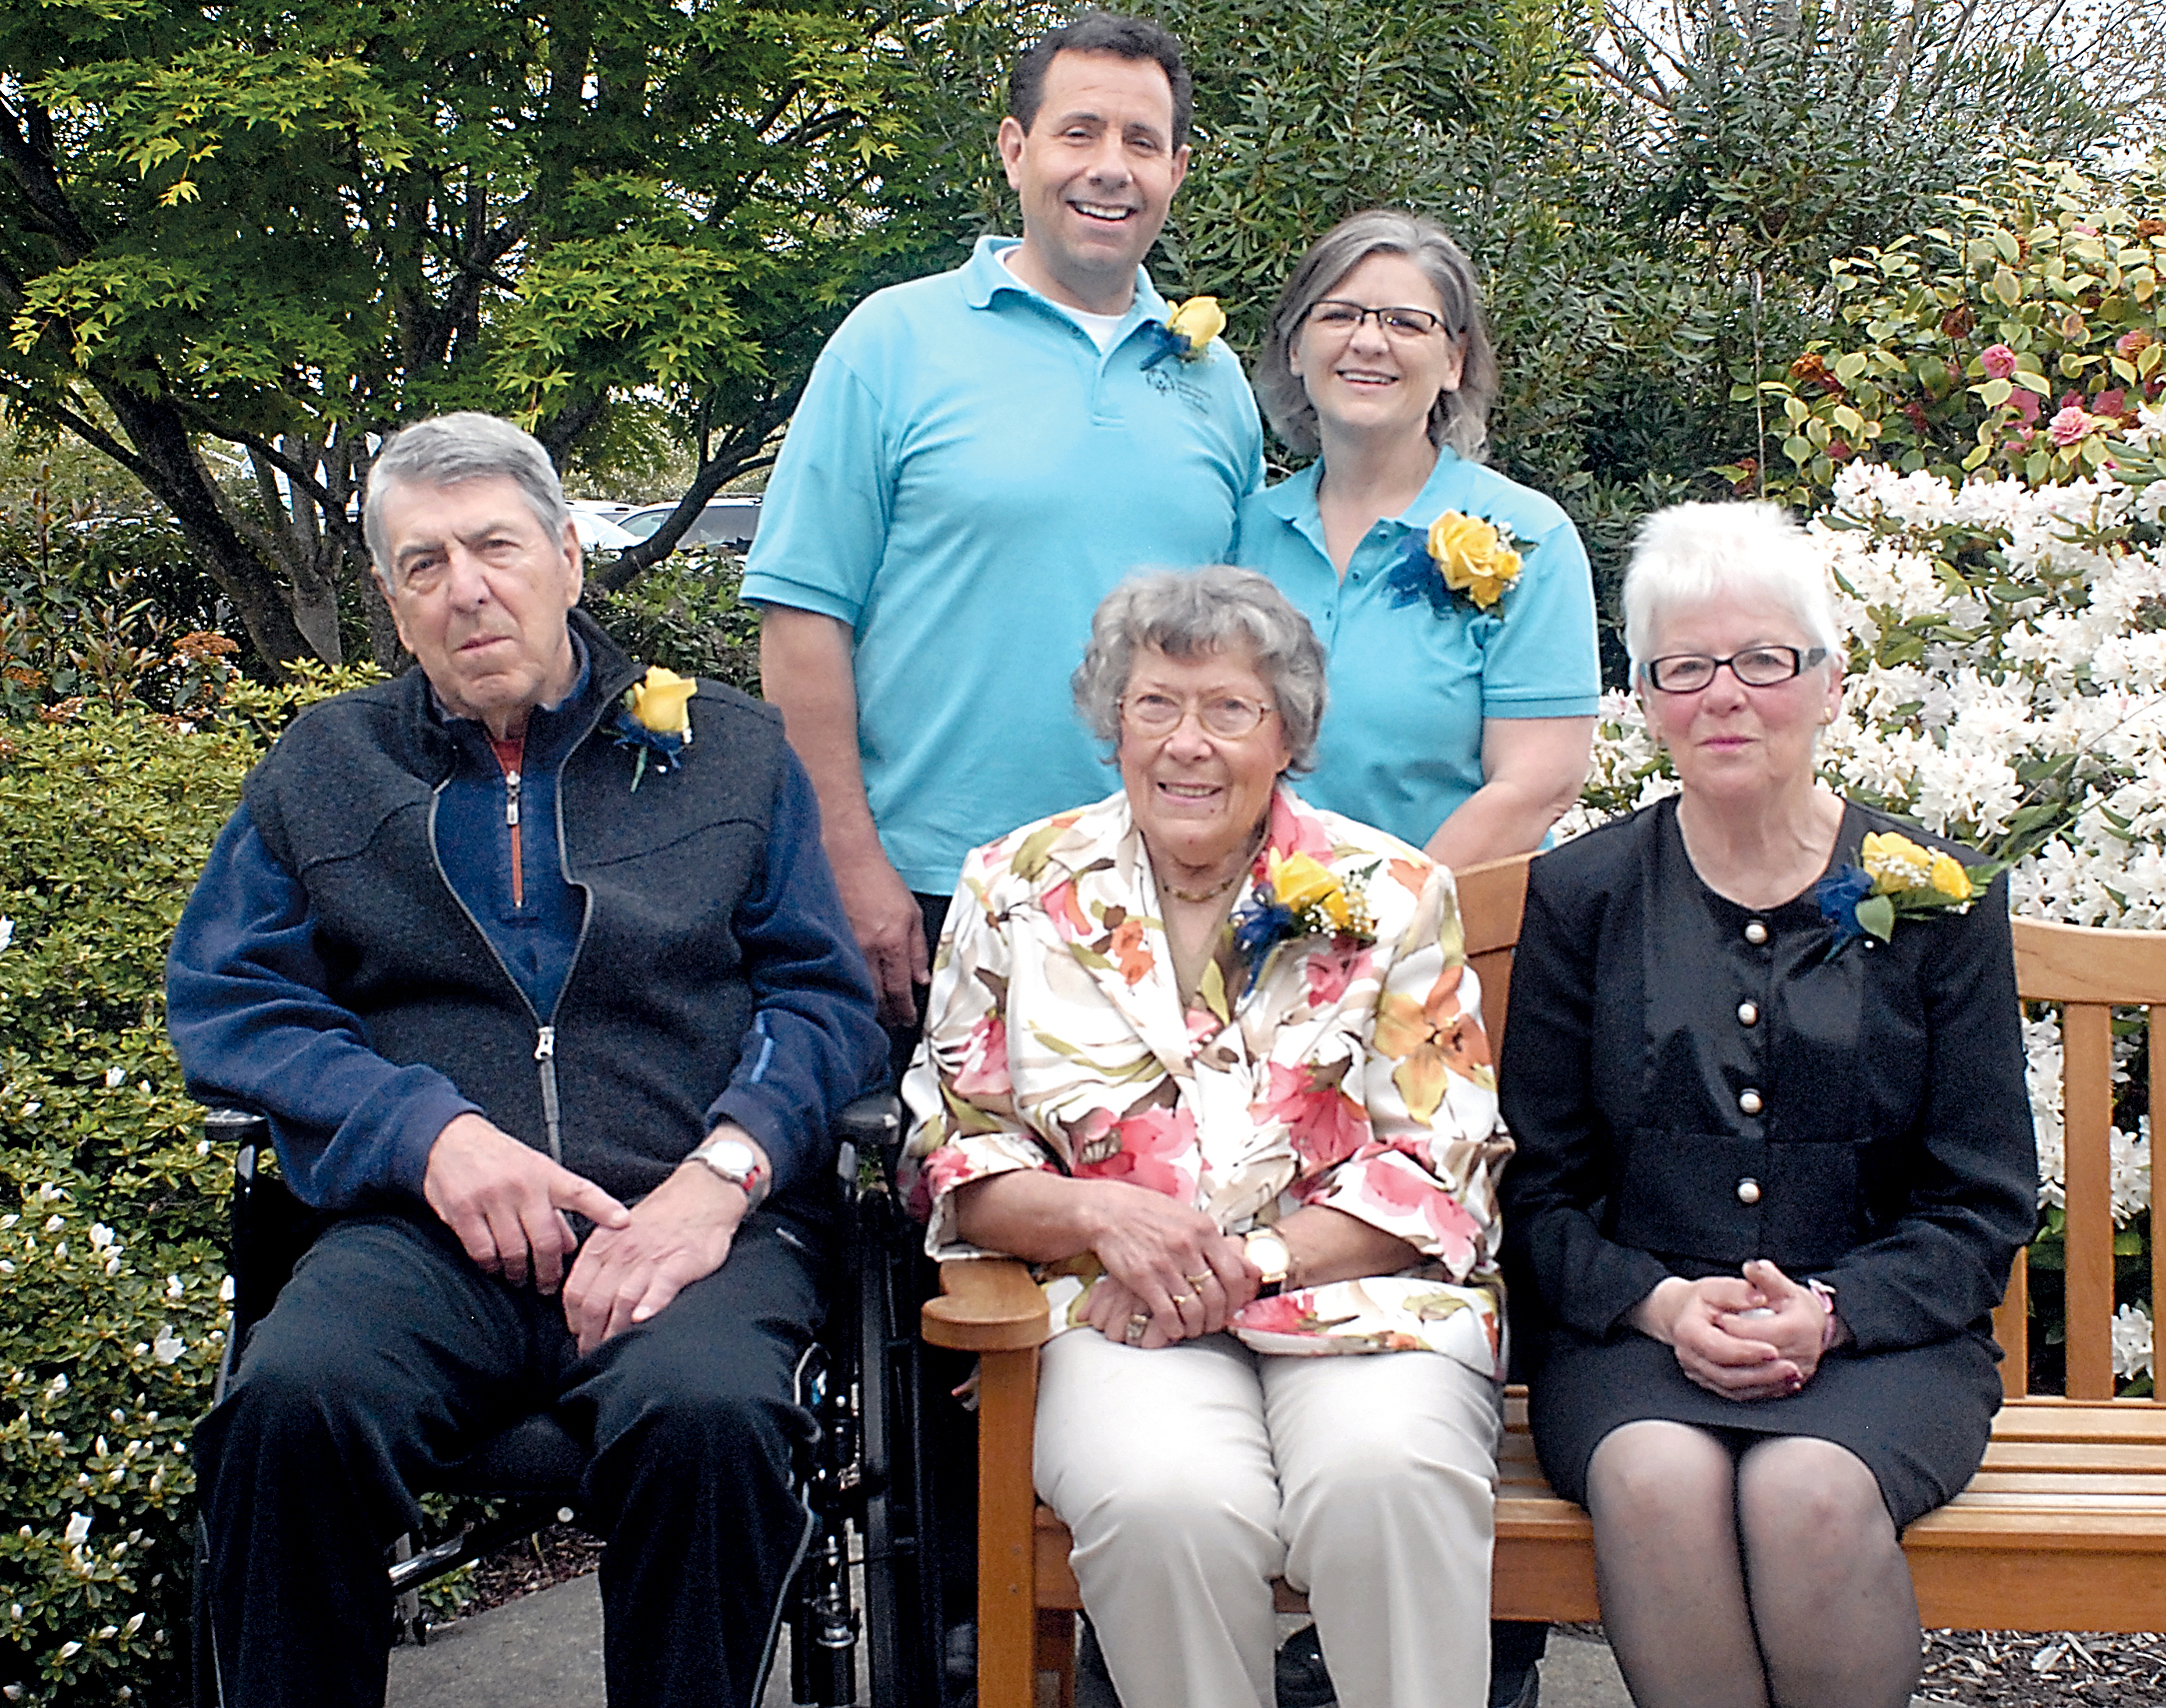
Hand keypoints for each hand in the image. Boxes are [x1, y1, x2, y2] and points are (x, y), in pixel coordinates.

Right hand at [423, 1113, 630, 1292]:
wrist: (452, 1140)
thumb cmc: (501, 1160)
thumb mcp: (535, 1174)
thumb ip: (555, 1209)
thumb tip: (570, 1247)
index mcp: (546, 1174)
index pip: (581, 1191)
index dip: (604, 1208)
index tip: (624, 1223)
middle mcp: (523, 1185)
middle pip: (545, 1240)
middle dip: (549, 1271)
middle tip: (547, 1286)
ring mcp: (492, 1197)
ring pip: (514, 1251)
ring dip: (518, 1272)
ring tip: (519, 1277)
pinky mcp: (463, 1210)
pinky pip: (483, 1251)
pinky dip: (491, 1266)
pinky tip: (495, 1267)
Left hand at [562, 1160, 746, 1355]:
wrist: (703, 1193)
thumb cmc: (661, 1219)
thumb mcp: (618, 1232)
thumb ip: (601, 1263)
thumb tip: (584, 1304)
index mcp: (603, 1244)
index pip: (576, 1291)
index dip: (573, 1321)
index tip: (579, 1337)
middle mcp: (623, 1251)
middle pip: (595, 1302)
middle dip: (591, 1335)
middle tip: (594, 1355)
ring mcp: (652, 1256)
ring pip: (624, 1300)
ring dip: (616, 1331)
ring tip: (615, 1351)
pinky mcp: (682, 1260)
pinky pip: (662, 1285)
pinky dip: (651, 1304)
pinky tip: (644, 1320)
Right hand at [832, 841, 926, 1027]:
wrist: (846, 858)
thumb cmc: (880, 881)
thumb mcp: (911, 913)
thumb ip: (918, 949)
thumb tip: (923, 980)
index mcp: (892, 943)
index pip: (899, 990)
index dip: (904, 1011)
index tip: (908, 1021)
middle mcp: (867, 950)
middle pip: (876, 997)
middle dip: (885, 1016)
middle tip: (892, 1024)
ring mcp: (843, 948)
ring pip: (855, 989)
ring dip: (866, 1006)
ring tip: (874, 1016)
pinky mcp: (827, 942)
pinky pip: (837, 974)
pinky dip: (847, 987)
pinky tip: (851, 993)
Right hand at [1083, 1183, 1255, 1343]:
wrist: (1107, 1211)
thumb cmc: (1146, 1211)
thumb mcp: (1188, 1216)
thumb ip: (1213, 1240)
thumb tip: (1241, 1262)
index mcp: (1203, 1230)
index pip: (1235, 1274)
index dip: (1238, 1298)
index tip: (1233, 1306)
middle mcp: (1188, 1247)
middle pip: (1217, 1297)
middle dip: (1218, 1318)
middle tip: (1214, 1322)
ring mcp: (1166, 1264)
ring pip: (1194, 1309)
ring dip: (1197, 1326)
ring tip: (1194, 1327)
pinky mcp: (1143, 1278)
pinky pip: (1167, 1314)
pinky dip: (1174, 1328)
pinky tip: (1174, 1328)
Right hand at [1632, 1272, 1801, 1401]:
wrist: (1681, 1314)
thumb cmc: (1700, 1300)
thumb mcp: (1715, 1287)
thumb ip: (1737, 1290)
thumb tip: (1758, 1297)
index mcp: (1689, 1332)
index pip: (1718, 1349)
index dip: (1746, 1352)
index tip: (1773, 1350)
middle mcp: (1690, 1357)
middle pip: (1727, 1375)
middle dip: (1763, 1374)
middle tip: (1791, 1368)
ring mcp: (1698, 1373)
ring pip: (1733, 1389)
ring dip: (1766, 1385)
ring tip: (1791, 1376)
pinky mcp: (1710, 1382)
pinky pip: (1737, 1393)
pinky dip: (1762, 1390)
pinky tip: (1782, 1383)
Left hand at [1716, 1260, 1834, 1387]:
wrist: (1813, 1325)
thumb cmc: (1795, 1303)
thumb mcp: (1781, 1285)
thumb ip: (1765, 1276)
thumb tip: (1750, 1267)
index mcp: (1800, 1327)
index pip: (1760, 1332)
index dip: (1736, 1325)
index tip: (1718, 1317)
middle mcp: (1803, 1353)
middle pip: (1758, 1356)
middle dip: (1730, 1346)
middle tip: (1711, 1335)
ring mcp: (1798, 1372)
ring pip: (1759, 1377)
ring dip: (1733, 1366)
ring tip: (1714, 1352)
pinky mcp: (1792, 1384)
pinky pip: (1763, 1389)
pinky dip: (1741, 1380)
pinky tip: (1726, 1368)